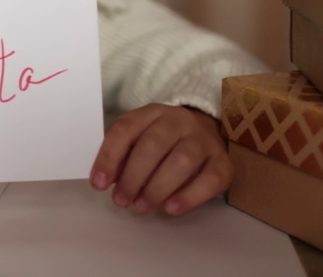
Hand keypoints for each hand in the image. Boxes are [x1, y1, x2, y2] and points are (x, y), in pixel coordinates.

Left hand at [89, 103, 231, 216]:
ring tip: (142, 206)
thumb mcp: (139, 139)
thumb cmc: (163, 141)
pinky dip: (189, 196)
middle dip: (133, 176)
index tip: (99, 183)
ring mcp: (204, 140)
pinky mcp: (223, 161)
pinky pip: (210, 179)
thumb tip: (106, 180)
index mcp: (152, 112)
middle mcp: (179, 121)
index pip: (126, 129)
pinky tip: (171, 208)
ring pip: (182, 161)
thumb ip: (123, 156)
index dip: (109, 156)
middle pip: (153, 145)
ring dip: (158, 188)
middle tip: (122, 200)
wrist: (205, 131)